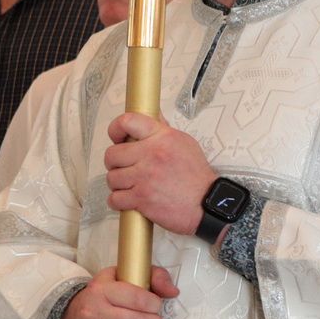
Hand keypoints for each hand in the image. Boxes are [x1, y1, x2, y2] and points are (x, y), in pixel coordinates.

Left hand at [103, 112, 216, 236]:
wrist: (208, 203)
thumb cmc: (196, 175)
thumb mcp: (184, 143)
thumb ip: (163, 130)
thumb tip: (151, 115)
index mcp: (161, 137)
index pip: (127, 121)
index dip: (115, 129)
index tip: (116, 137)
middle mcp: (151, 154)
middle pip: (111, 155)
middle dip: (114, 163)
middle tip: (124, 168)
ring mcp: (145, 177)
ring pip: (111, 178)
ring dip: (118, 184)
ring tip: (131, 185)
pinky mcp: (141, 198)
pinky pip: (114, 198)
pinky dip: (118, 202)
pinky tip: (129, 200)